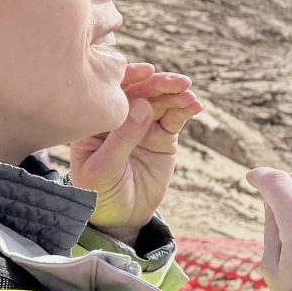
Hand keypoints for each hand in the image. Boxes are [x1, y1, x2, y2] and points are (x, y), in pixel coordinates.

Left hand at [72, 63, 202, 233]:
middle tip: (179, 83)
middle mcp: (120, 118)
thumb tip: (142, 104)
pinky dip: (186, 109)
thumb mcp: (102, 169)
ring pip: (161, 102)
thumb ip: (121, 137)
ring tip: (189, 96)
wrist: (120, 219)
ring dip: (176, 94)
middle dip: (159, 84)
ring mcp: (143, 125)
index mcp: (96, 120)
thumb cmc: (99, 194)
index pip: (112, 92)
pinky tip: (195, 106)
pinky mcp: (163, 136)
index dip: (129, 77)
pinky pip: (175, 118)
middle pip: (140, 92)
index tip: (147, 71)